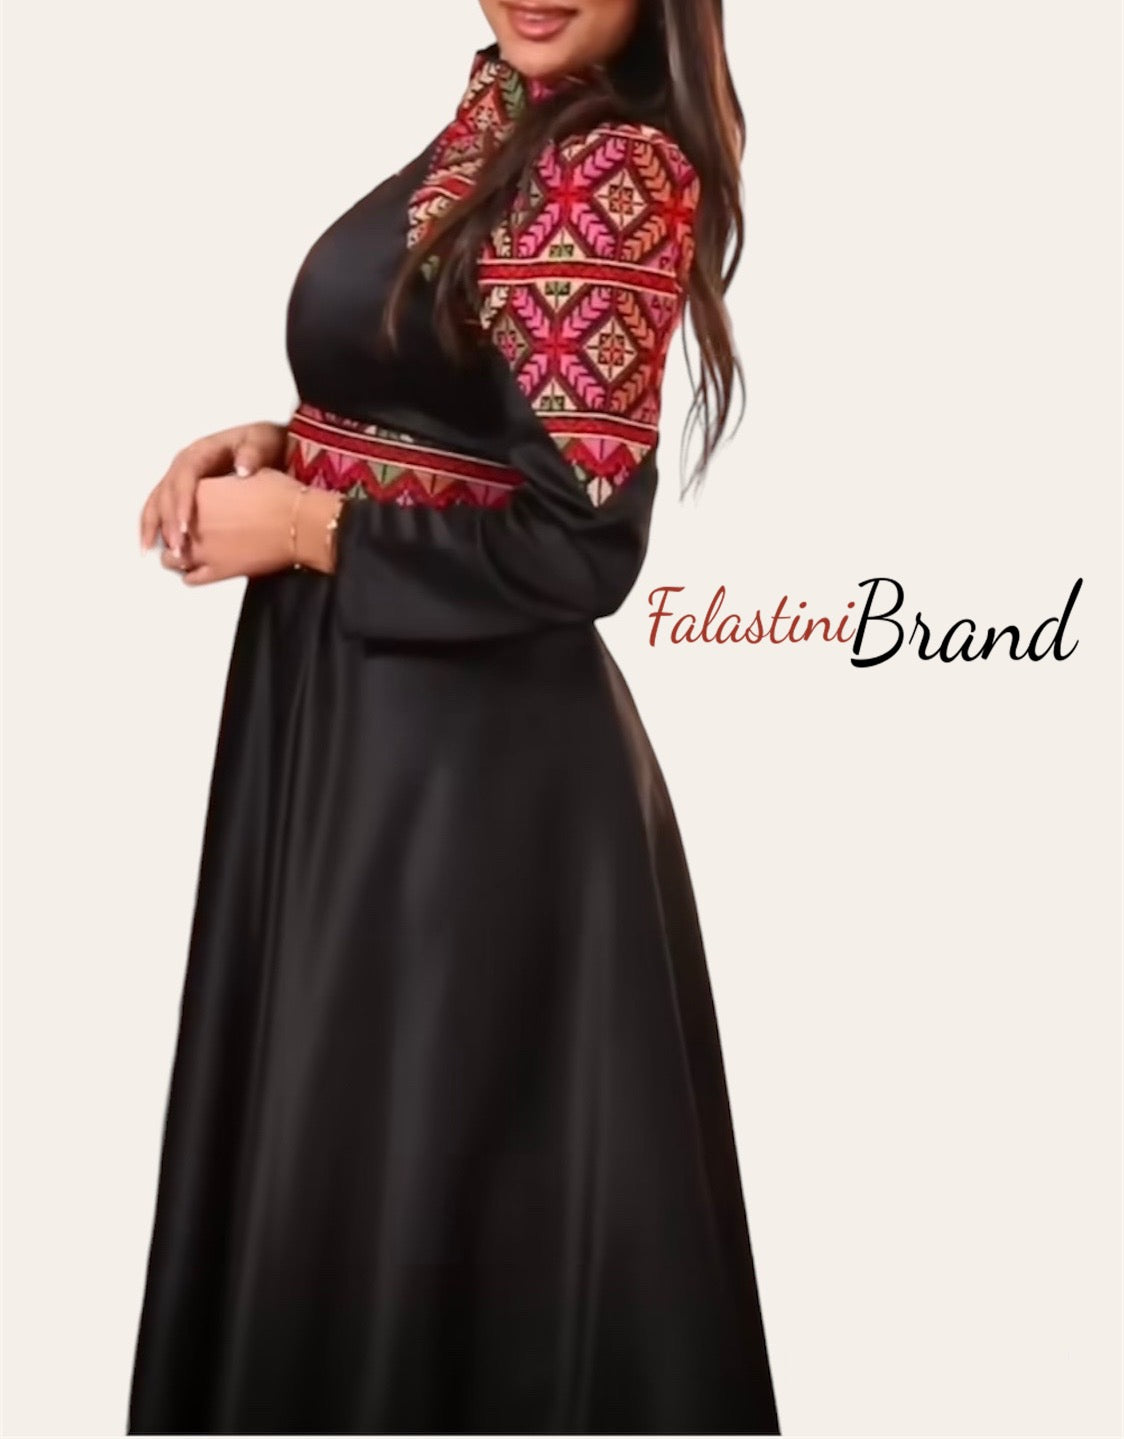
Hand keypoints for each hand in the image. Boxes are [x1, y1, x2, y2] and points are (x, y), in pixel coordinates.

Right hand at [140, 420, 288, 558]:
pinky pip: (160, 509)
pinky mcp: (181, 493)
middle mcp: (184, 465)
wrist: (264, 446)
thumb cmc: (262, 443)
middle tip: (178, 549)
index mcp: (200, 453)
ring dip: (154, 527)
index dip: (182, 501)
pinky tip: (151, 546)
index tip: (185, 526)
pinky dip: (154, 527)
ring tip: (152, 551)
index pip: (185, 476)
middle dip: (168, 522)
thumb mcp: (262, 442)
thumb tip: (243, 469)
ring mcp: (180, 479)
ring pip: (157, 501)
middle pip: (167, 492)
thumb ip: (253, 453)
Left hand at [159, 469, 341, 584]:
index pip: (172, 502)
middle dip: (174, 532)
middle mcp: (193, 522)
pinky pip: (191, 578)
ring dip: (177, 555)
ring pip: (170, 558)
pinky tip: (196, 570)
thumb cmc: (281, 497)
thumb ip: (230, 484)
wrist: (299, 524)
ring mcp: (202, 550)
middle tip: (184, 531)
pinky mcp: (217, 572)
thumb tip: (234, 482)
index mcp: (199, 492)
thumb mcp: (252, 475)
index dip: (179, 507)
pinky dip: (191, 574)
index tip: (185, 510)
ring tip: (187, 552)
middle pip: (167, 530)